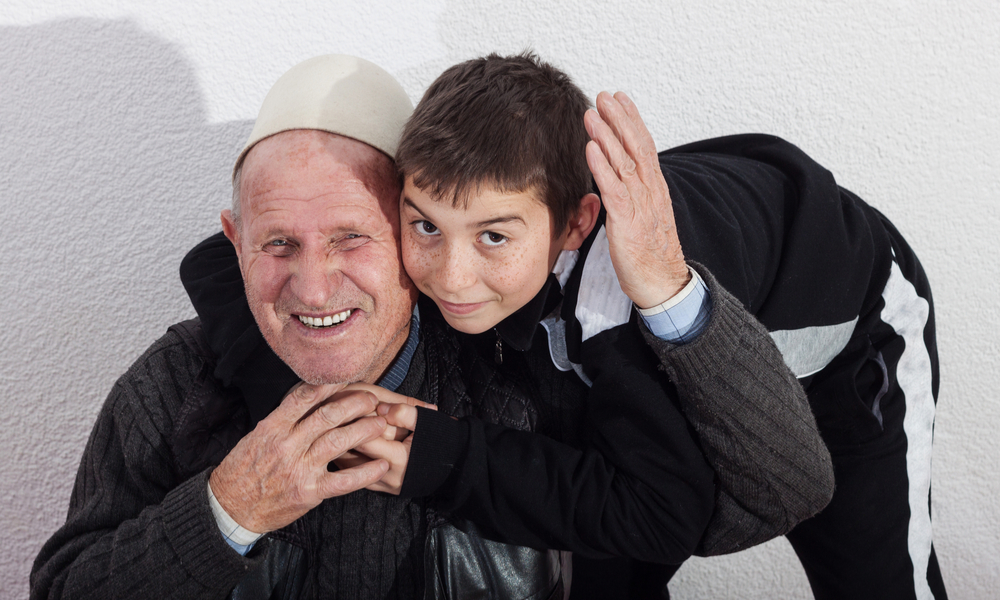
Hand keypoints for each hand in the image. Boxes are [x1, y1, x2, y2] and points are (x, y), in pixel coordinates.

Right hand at [208, 382, 389, 532]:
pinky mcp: (309, 492)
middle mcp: (287, 445)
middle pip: (328, 416)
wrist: (230, 508)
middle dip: (355, 404)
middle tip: (372, 400)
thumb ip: (283, 419)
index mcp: (273, 427)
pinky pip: (344, 481)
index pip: (304, 397)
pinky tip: (381, 466)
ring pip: (338, 441)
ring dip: (364, 430)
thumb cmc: (243, 470)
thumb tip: (309, 398)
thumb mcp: (257, 436)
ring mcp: (300, 469)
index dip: (329, 384)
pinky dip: (365, 473)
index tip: (348, 377)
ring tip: (381, 424)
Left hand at [331, 384, 433, 494]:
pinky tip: (342, 443)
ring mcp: (383, 486)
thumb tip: (381, 407)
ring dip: (340, 448)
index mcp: (399, 459)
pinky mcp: (380, 489)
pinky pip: (355, 474)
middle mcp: (387, 476)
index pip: (365, 440)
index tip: (348, 407)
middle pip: (351, 455)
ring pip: (349, 467)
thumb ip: (404, 411)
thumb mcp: (427, 421)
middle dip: (342, 435)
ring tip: (334, 429)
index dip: (354, 422)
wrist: (456, 466)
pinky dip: (347, 459)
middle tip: (333, 418)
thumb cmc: (442, 440)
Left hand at [584, 91, 690, 307]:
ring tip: (592, 113)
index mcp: (655, 189)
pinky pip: (614, 189)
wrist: (663, 285)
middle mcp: (650, 191)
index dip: (632, 121)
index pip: (645, 146)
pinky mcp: (627, 222)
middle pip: (636, 146)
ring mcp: (640, 205)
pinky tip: (591, 148)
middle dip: (620, 118)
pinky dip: (602, 166)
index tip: (620, 99)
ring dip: (607, 135)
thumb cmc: (651, 255)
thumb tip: (620, 178)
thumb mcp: (644, 217)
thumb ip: (634, 195)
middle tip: (605, 94)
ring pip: (624, 162)